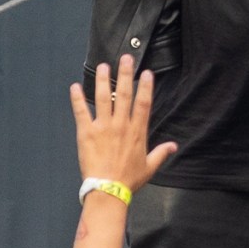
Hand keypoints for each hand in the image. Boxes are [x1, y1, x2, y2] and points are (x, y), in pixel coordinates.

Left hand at [71, 59, 177, 192]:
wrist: (108, 189)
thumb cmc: (128, 179)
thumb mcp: (149, 167)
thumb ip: (161, 153)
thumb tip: (173, 146)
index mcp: (137, 131)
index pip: (143, 103)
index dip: (145, 86)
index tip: (146, 73)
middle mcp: (121, 125)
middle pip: (125, 94)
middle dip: (125, 74)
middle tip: (125, 58)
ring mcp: (103, 127)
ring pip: (104, 97)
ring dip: (104, 80)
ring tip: (103, 66)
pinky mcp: (86, 132)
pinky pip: (81, 111)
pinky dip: (77, 99)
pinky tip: (75, 87)